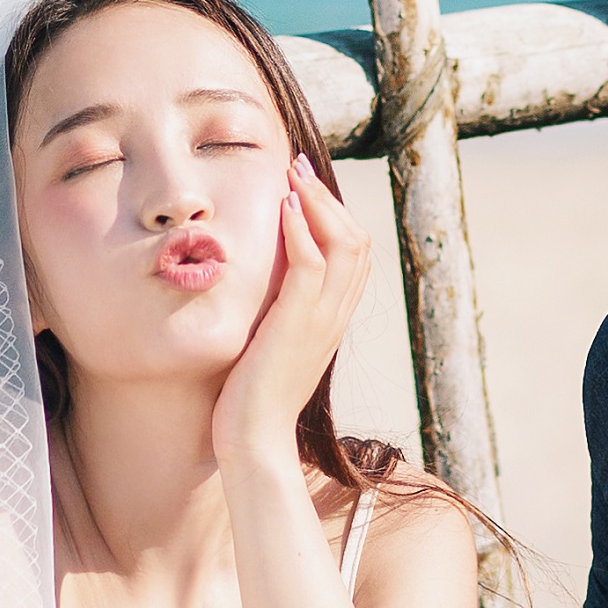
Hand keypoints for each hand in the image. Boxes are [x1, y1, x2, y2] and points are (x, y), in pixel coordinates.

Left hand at [209, 161, 371, 493]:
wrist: (252, 441)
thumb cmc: (250, 399)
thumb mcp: (270, 344)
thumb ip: (276, 314)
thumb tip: (261, 283)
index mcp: (332, 320)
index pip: (353, 255)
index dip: (333, 213)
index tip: (303, 184)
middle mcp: (335, 317)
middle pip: (357, 242)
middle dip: (327, 196)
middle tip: (299, 166)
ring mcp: (321, 321)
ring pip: (343, 245)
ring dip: (318, 202)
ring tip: (294, 175)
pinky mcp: (297, 326)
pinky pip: (311, 267)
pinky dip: (303, 230)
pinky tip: (285, 208)